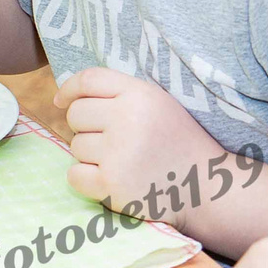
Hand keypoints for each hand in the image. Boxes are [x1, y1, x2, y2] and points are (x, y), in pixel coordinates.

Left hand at [53, 68, 214, 219]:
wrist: (206, 187)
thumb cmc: (178, 143)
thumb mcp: (158, 103)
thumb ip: (120, 94)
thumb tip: (66, 98)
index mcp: (140, 94)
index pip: (89, 80)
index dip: (69, 89)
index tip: (61, 101)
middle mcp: (128, 119)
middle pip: (75, 114)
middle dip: (85, 128)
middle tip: (111, 141)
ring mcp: (118, 153)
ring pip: (75, 146)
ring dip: (91, 156)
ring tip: (122, 161)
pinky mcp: (112, 184)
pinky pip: (74, 175)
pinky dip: (86, 179)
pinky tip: (111, 179)